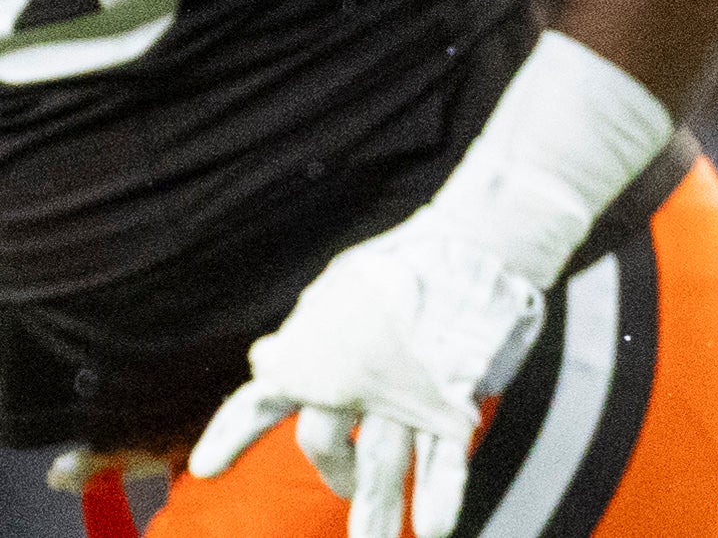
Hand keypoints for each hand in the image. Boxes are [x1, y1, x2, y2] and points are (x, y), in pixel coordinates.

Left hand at [191, 34, 670, 537]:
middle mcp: (348, 374)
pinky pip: (441, 457)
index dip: (231, 436)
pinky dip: (438, 496)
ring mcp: (401, 390)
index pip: (261, 400)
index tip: (207, 468)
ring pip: (379, 466)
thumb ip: (309, 328)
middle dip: (335, 472)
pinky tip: (434, 528)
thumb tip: (267, 355)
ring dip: (374, 513)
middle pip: (322, 443)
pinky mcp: (452, 396)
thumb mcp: (345, 286)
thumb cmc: (413, 260)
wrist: (481, 237)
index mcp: (316, 346)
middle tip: (349, 489)